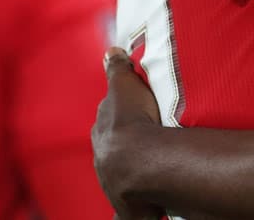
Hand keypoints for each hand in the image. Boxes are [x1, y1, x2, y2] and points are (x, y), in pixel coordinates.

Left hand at [92, 48, 162, 219]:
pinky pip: (127, 215)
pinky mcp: (129, 207)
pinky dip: (128, 217)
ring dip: (131, 174)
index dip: (118, 117)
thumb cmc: (133, 123)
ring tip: (150, 171)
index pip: (107, 122)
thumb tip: (110, 51)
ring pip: (120, 176)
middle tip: (144, 141)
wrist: (138, 162)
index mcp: (103, 132)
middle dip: (124, 147)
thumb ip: (117, 69)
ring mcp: (114, 183)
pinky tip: (136, 217)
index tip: (130, 115)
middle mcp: (104, 158)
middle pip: (112, 149)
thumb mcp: (125, 86)